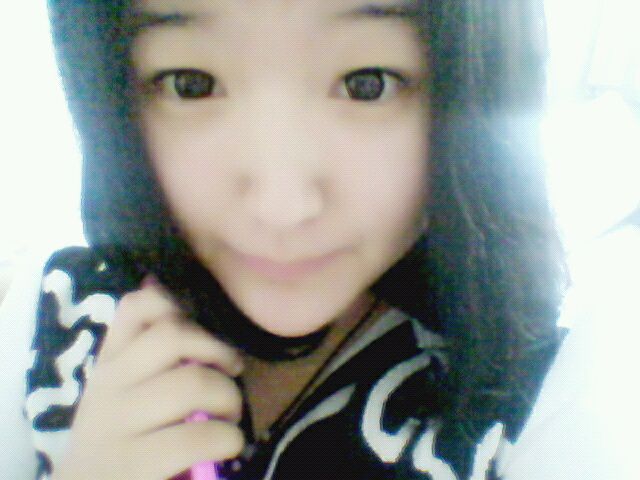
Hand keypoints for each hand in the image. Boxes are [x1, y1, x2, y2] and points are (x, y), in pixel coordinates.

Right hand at [52, 279, 245, 479]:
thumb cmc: (116, 450)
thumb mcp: (122, 398)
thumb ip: (144, 357)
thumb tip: (162, 288)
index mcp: (108, 365)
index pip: (136, 307)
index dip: (176, 306)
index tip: (201, 331)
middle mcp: (107, 386)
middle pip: (172, 337)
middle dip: (217, 351)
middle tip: (231, 373)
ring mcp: (116, 426)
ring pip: (191, 383)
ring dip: (227, 397)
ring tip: (230, 416)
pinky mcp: (133, 466)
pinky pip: (197, 436)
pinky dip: (226, 437)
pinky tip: (227, 445)